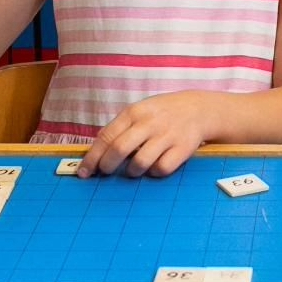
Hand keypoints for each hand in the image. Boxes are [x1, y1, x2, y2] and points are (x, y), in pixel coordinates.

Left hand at [84, 91, 221, 176]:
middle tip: (105, 173)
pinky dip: (154, 172)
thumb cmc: (161, 113)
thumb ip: (119, 129)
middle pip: (119, 150)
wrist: (198, 109)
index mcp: (134, 112)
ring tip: (134, 169)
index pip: (106, 137)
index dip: (92, 157)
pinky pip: (162, 169)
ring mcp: (167, 136)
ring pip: (140, 163)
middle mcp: (149, 123)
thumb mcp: (139, 112)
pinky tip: (155, 166)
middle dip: (107, 166)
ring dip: (132, 172)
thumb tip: (96, 152)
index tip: (83, 172)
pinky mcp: (183, 149)